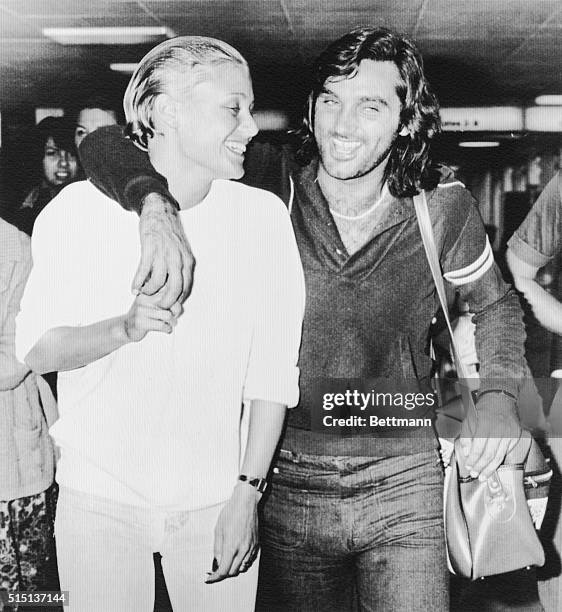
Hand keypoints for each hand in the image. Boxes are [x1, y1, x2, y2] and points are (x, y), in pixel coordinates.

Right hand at [123, 292, 179, 342]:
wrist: (125, 328)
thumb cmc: (144, 316)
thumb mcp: (154, 303)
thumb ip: (166, 299)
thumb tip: (180, 303)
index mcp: (148, 291)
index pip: (169, 290)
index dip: (177, 300)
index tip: (175, 307)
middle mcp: (144, 298)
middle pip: (170, 301)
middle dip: (176, 310)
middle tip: (175, 317)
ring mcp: (141, 310)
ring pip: (167, 315)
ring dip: (172, 322)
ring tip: (169, 324)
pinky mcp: (140, 322)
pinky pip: (162, 325)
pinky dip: (167, 329)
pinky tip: (166, 329)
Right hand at [133, 193, 194, 308]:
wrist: (160, 212)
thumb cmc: (169, 235)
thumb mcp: (181, 252)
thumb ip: (180, 268)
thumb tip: (175, 288)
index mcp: (187, 261)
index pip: (186, 287)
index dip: (177, 300)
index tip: (169, 306)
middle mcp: (178, 259)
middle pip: (174, 289)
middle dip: (165, 301)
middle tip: (156, 306)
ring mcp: (164, 253)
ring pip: (158, 282)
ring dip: (149, 291)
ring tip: (143, 293)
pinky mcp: (150, 248)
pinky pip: (144, 271)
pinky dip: (138, 282)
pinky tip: (133, 288)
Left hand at [205, 483, 259, 582]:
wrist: (246, 502)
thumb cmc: (231, 512)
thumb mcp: (218, 530)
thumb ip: (217, 549)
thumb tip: (217, 561)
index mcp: (232, 546)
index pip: (223, 570)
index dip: (215, 577)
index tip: (210, 578)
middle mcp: (243, 549)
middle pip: (233, 572)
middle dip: (224, 573)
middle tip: (217, 568)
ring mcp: (251, 547)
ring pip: (243, 568)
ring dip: (234, 568)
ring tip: (227, 561)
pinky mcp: (257, 544)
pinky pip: (250, 560)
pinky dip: (243, 562)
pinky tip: (237, 556)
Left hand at [459, 392, 521, 480]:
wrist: (500, 399)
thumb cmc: (483, 409)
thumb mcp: (469, 420)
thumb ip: (467, 436)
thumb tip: (467, 453)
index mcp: (486, 425)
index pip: (479, 448)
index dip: (473, 459)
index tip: (469, 466)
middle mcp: (499, 430)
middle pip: (490, 455)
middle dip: (481, 467)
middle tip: (475, 474)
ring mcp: (509, 434)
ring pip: (499, 456)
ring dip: (490, 468)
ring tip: (484, 475)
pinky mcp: (516, 436)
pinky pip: (506, 452)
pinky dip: (499, 461)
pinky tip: (493, 466)